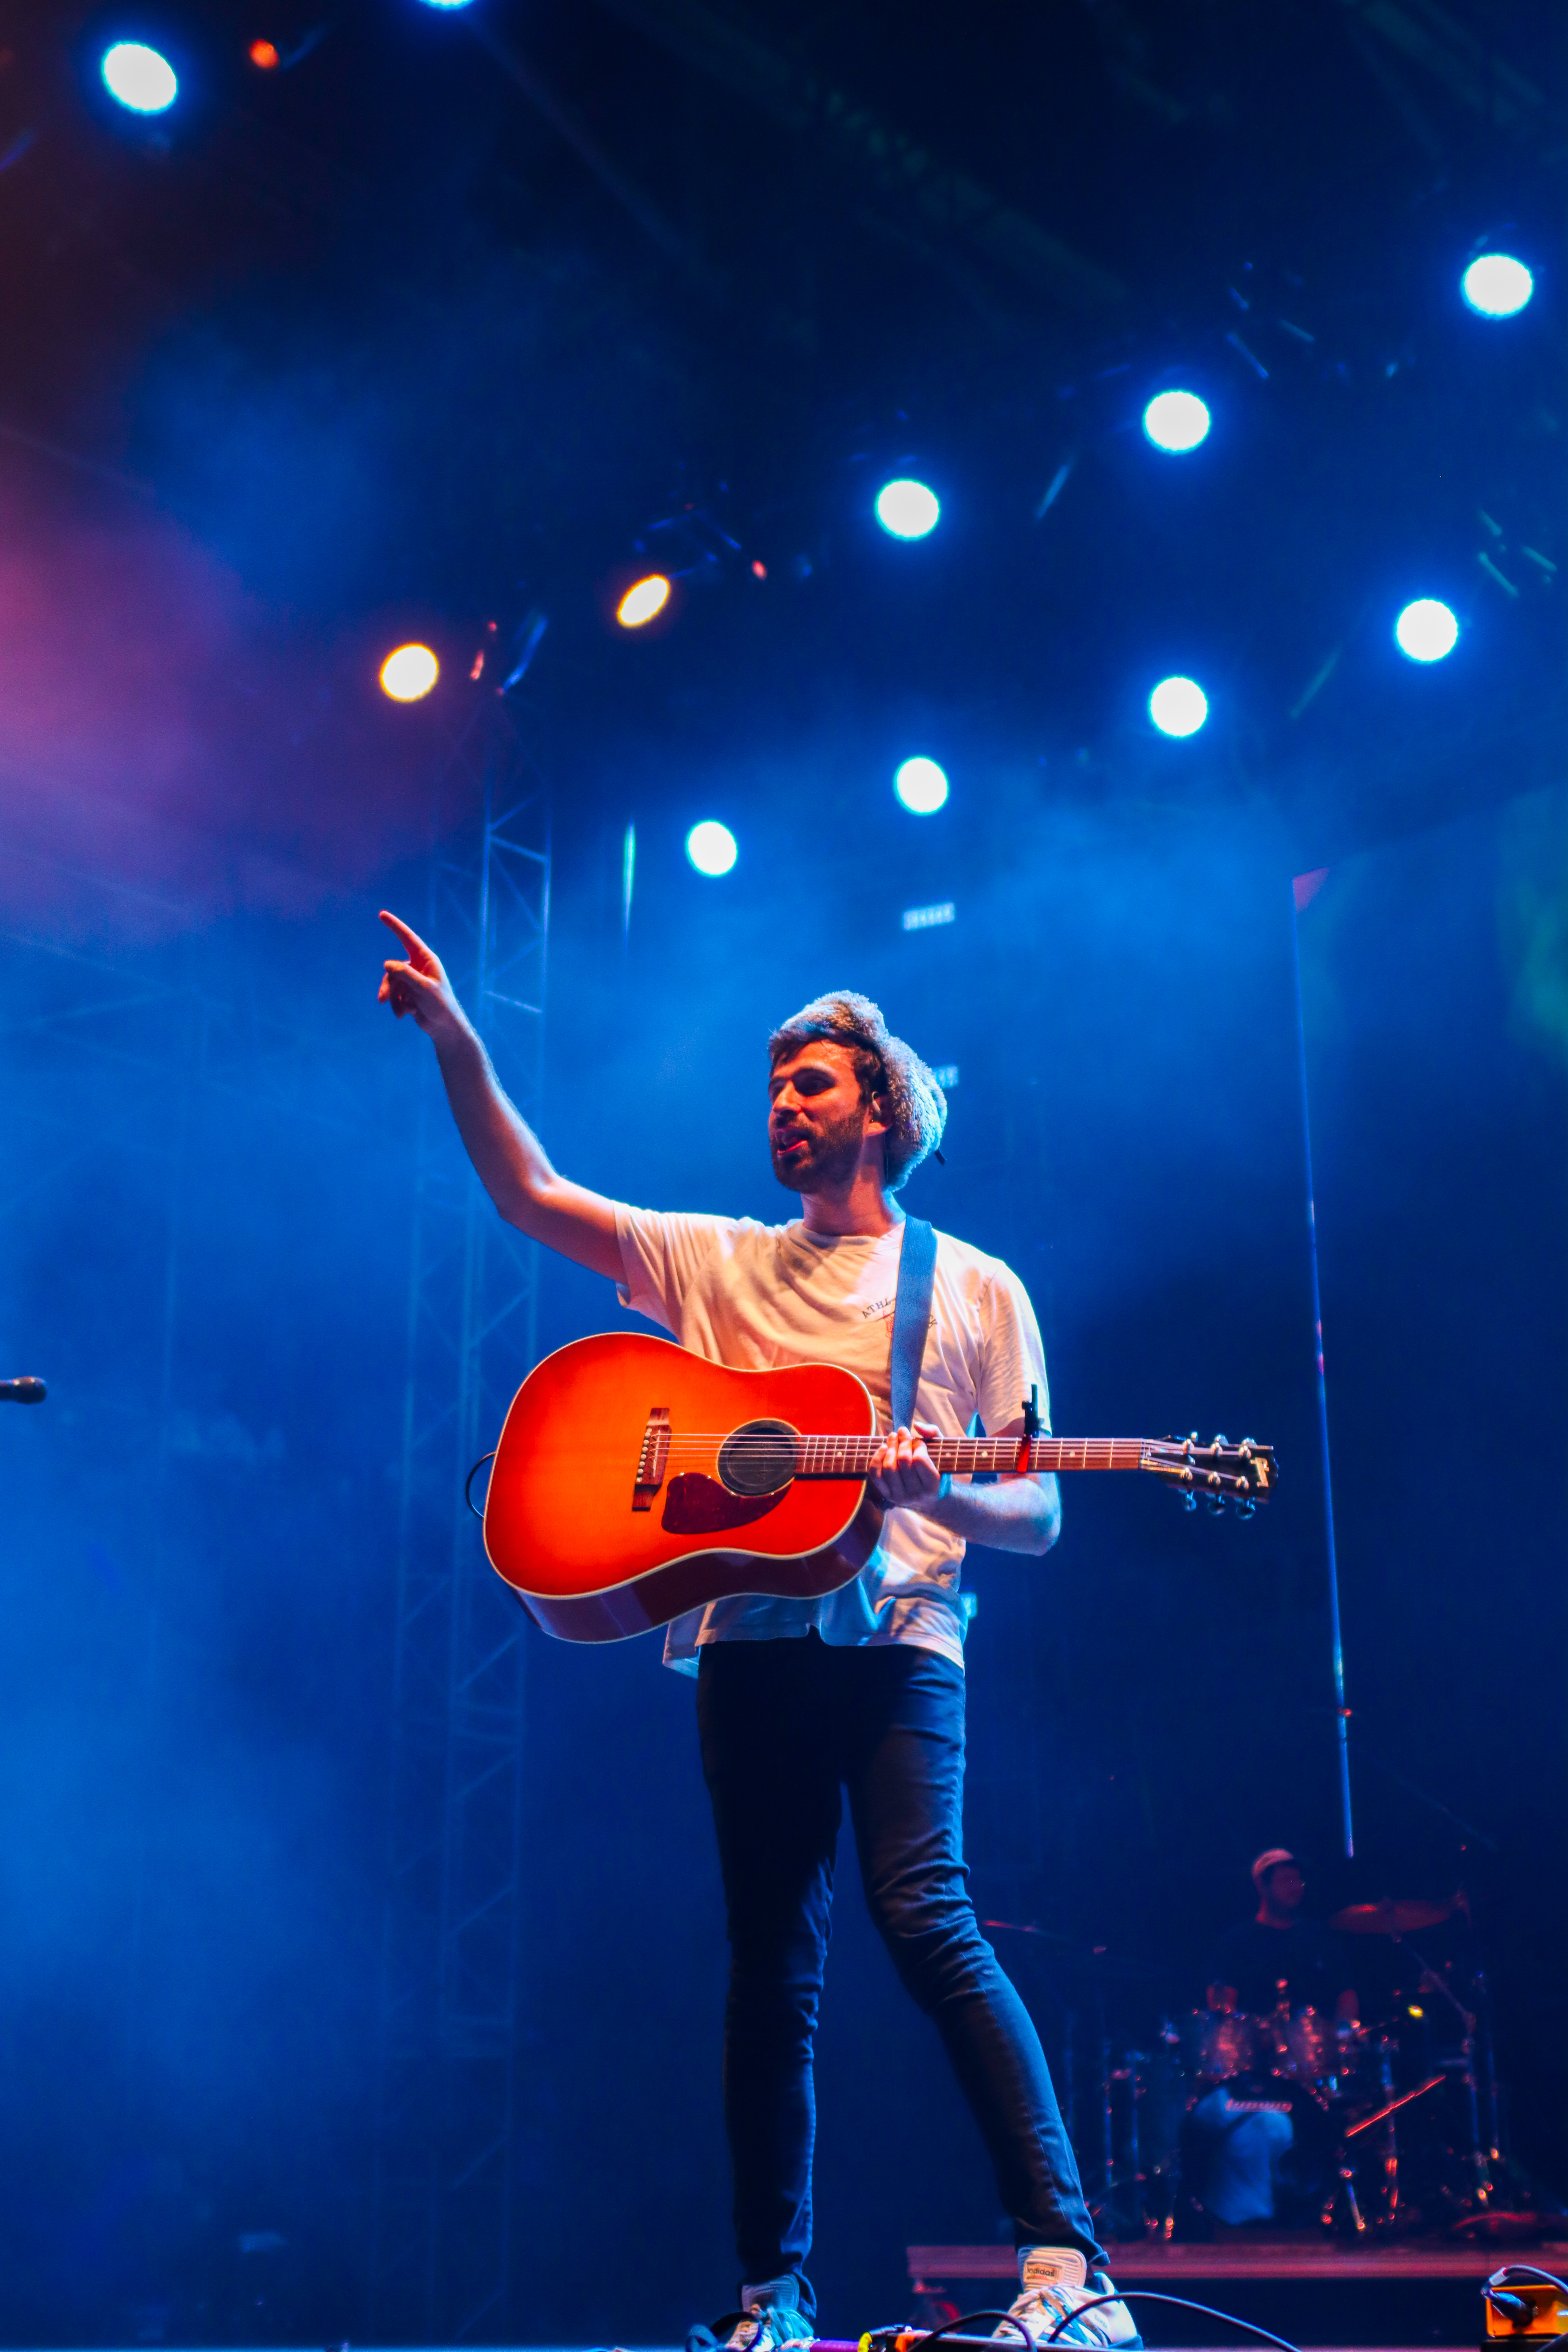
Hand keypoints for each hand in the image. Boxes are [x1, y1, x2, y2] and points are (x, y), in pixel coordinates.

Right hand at [377, 911, 468, 1044]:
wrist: (444, 1028)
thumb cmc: (440, 1006)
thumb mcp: (423, 988)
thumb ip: (405, 974)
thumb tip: (386, 964)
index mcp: (427, 960)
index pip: (408, 938)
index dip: (395, 926)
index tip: (382, 914)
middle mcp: (419, 967)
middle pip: (393, 969)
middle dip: (388, 985)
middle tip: (382, 1000)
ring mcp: (413, 980)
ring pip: (392, 983)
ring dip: (394, 999)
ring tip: (400, 1013)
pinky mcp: (409, 992)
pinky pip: (395, 994)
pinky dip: (398, 1005)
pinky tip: (405, 1015)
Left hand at [869, 1419, 947, 1514]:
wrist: (930, 1499)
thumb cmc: (936, 1468)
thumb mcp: (941, 1451)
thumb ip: (933, 1434)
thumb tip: (916, 1425)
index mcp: (932, 1485)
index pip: (920, 1459)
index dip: (918, 1445)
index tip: (919, 1441)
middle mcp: (916, 1493)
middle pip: (903, 1461)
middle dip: (902, 1442)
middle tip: (903, 1432)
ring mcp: (900, 1496)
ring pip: (888, 1467)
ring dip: (890, 1447)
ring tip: (893, 1437)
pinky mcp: (887, 1494)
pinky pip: (876, 1475)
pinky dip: (876, 1459)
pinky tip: (883, 1448)